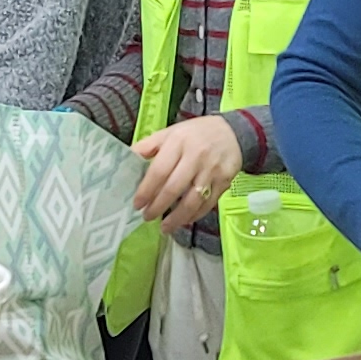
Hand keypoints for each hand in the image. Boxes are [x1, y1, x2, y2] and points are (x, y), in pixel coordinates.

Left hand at [130, 116, 244, 230]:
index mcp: (178, 142)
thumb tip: (127, 159)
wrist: (233, 133)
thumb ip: (148, 146)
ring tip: (164, 227)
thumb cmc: (195, 134)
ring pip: (192, 200)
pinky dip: (195, 215)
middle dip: (158, 207)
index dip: (146, 191)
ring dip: (177, 218)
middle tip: (147, 217)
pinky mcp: (224, 182)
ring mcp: (212, 171)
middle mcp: (196, 157)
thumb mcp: (170, 132)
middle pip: (174, 188)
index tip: (137, 204)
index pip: (159, 171)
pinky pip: (208, 204)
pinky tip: (184, 220)